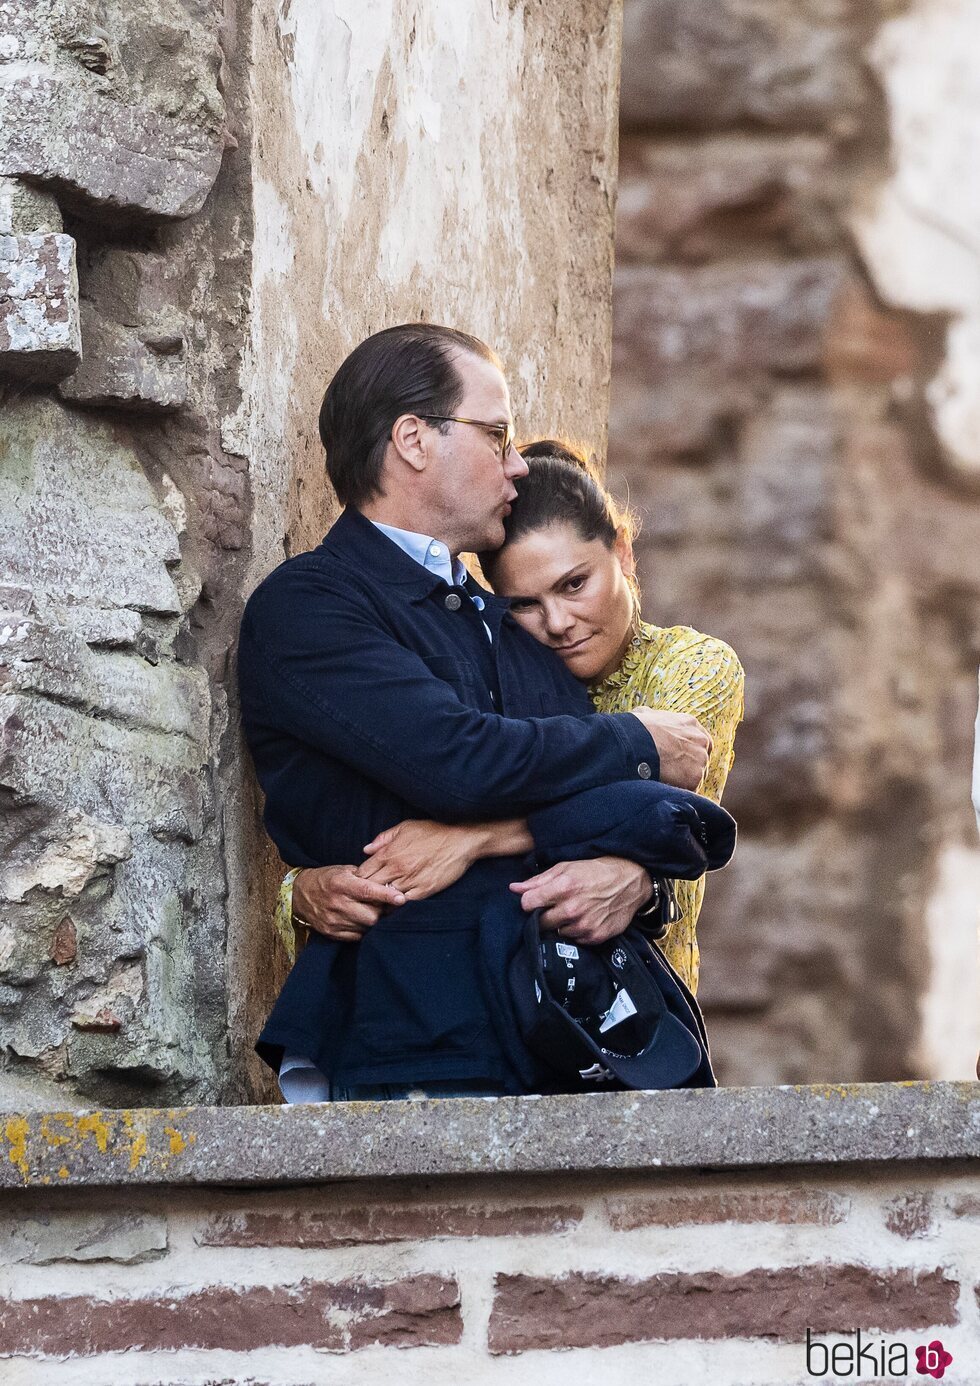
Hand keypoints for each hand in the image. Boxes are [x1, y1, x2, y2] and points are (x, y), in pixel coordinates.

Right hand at [292, 866, 404, 943]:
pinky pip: (356, 936)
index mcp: (341, 884)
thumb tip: (389, 883)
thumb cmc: (328, 879)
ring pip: (366, 927)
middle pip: (371, 915)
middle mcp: (337, 903)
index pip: (368, 891)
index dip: (387, 895)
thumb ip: (366, 876)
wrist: (300, 894)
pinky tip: (361, 920)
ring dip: (373, 921)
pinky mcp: (331, 932)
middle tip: (385, 906)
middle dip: (382, 911)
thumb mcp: (344, 870)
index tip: (401, 898)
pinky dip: (363, 929)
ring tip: (373, 912)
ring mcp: (333, 920)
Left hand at [358, 820, 486, 899]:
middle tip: (365, 896)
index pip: (363, 872)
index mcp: (389, 853)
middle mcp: (397, 869)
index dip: (358, 879)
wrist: (460, 840)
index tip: (359, 882)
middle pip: (371, 887)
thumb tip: (367, 850)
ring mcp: (410, 881)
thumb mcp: (405, 827)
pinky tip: (396, 904)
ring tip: (378, 902)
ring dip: (381, 900)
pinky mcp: (424, 890)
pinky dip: (398, 905)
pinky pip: (404, 903)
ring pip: (386, 898)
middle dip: (365, 892)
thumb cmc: (433, 831)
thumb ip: (383, 838)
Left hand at [509, 856, 652, 944]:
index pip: (527, 904)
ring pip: (557, 931)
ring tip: (574, 910)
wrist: (630, 881)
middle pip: (540, 922)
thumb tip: (514, 888)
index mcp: (563, 888)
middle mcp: (572, 909)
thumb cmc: (596, 871)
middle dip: (544, 914)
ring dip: (561, 924)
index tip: (536, 899)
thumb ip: (538, 880)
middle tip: (556, 905)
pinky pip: (574, 939)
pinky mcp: (595, 937)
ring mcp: (584, 925)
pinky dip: (576, 931)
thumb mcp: (566, 868)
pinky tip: (585, 918)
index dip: (529, 901)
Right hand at [629, 707, 711, 790]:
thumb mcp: (644, 714)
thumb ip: (652, 716)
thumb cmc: (635, 730)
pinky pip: (690, 788)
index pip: (699, 739)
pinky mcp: (695, 777)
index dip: (688, 750)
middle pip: (702, 758)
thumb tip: (644, 715)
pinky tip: (665, 787)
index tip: (678, 757)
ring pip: (697, 774)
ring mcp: (700, 758)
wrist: (634, 744)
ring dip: (684, 779)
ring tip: (666, 781)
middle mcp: (701, 740)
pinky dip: (679, 790)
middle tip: (672, 771)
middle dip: (689, 765)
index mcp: (690, 723)